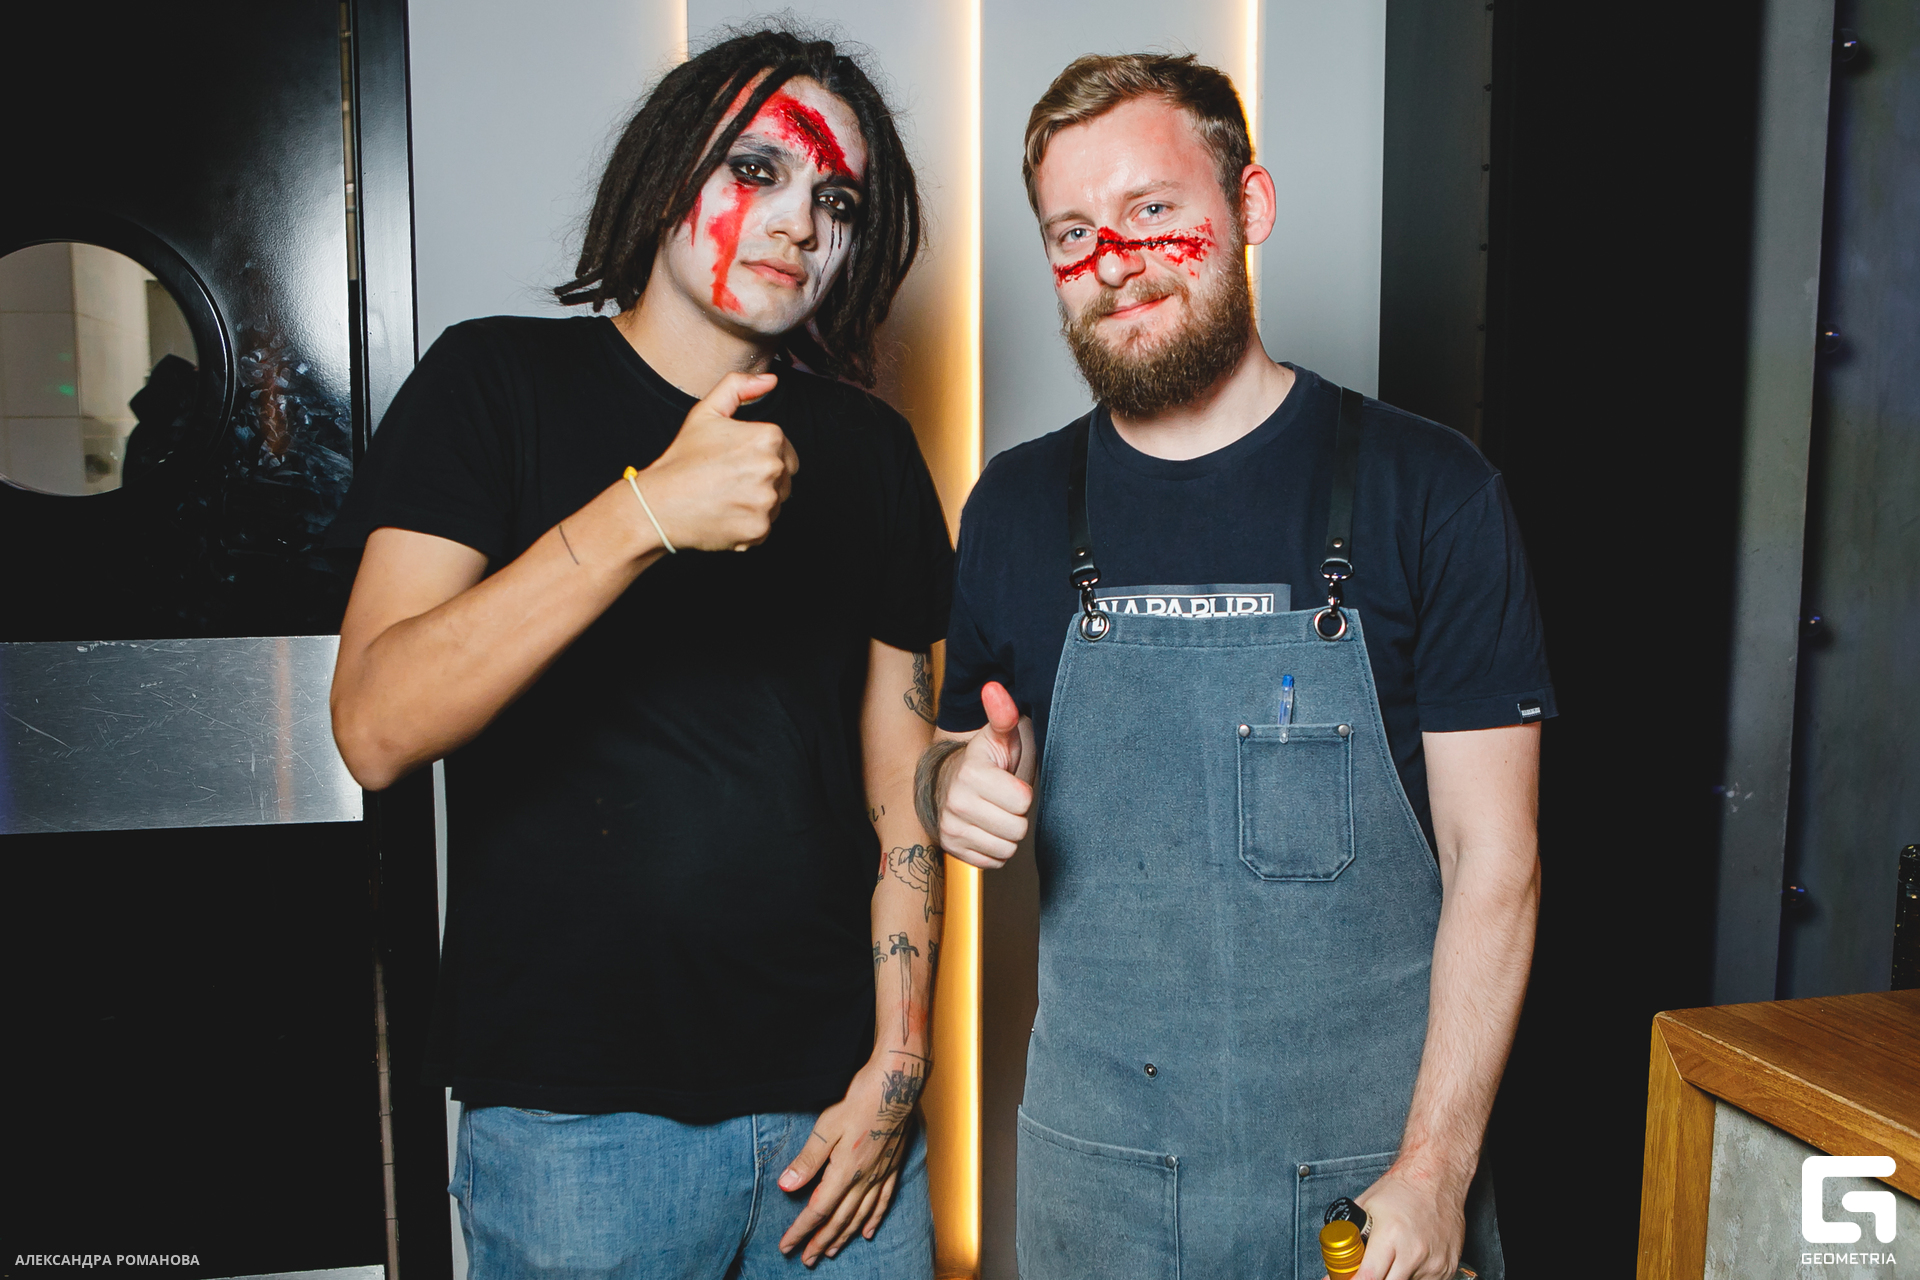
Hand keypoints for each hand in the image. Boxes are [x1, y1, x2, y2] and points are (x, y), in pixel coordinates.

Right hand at [635, 371, 798, 551]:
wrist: (659, 503)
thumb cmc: (682, 460)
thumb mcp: (707, 411)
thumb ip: (739, 387)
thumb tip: (770, 381)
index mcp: (768, 437)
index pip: (787, 453)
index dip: (761, 459)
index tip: (737, 463)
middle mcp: (773, 468)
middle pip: (785, 479)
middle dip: (763, 481)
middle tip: (729, 481)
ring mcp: (767, 501)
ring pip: (776, 504)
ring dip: (756, 503)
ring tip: (726, 497)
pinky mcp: (760, 529)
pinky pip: (765, 528)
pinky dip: (748, 525)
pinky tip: (725, 515)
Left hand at [777, 1049, 926, 1264]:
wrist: (896, 1085)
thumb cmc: (860, 1101)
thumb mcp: (826, 1127)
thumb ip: (807, 1160)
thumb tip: (786, 1186)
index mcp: (845, 1171)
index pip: (818, 1210)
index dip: (801, 1230)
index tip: (786, 1246)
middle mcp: (864, 1179)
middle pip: (839, 1220)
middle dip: (820, 1242)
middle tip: (806, 1260)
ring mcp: (881, 1175)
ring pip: (860, 1216)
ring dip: (844, 1237)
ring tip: (831, 1252)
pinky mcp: (893, 1168)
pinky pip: (883, 1202)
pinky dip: (874, 1220)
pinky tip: (867, 1232)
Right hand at [937, 681, 1031, 868]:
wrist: (947, 784)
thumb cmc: (984, 761)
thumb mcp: (997, 736)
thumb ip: (1001, 714)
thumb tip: (994, 688)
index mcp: (972, 774)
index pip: (1023, 800)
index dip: (1023, 791)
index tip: (1008, 781)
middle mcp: (956, 803)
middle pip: (1017, 828)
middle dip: (1016, 815)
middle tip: (1003, 800)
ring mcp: (951, 829)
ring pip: (1007, 849)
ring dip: (1007, 834)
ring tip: (996, 813)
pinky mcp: (952, 849)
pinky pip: (994, 861)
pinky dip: (995, 848)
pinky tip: (987, 828)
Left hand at [1347, 1165, 1467, 1279]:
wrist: (1437, 1178)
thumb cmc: (1403, 1188)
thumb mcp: (1366, 1206)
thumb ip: (1353, 1235)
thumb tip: (1340, 1258)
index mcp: (1390, 1236)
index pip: (1369, 1277)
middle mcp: (1413, 1252)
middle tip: (1369, 1271)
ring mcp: (1434, 1263)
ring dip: (1396, 1276)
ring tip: (1395, 1256)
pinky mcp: (1447, 1268)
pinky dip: (1415, 1276)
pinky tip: (1412, 1259)